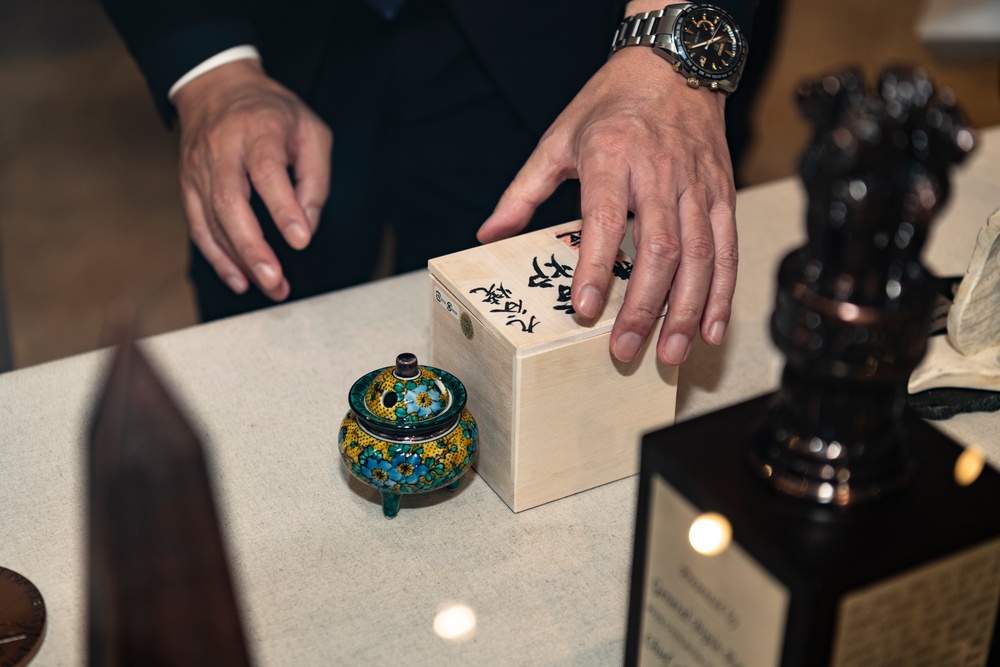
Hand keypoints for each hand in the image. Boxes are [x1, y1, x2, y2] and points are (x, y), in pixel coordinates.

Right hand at [173, 59, 332, 299]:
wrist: (218, 88)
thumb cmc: (272, 114)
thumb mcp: (310, 131)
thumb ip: (315, 178)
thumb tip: (307, 225)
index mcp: (258, 128)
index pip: (266, 171)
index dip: (282, 208)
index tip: (300, 241)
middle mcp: (221, 148)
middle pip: (230, 202)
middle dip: (253, 248)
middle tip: (277, 281)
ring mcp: (198, 167)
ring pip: (210, 220)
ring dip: (238, 261)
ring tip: (269, 286)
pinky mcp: (187, 184)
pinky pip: (197, 226)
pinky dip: (217, 257)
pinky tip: (239, 279)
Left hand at [477, 47, 737, 366]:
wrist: (673, 65)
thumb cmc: (611, 106)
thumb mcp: (557, 140)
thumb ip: (522, 192)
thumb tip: (488, 235)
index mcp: (612, 157)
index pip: (607, 220)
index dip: (596, 268)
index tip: (585, 310)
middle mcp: (660, 173)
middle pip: (659, 249)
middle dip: (644, 307)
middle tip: (625, 350)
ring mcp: (697, 186)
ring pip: (699, 256)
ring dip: (685, 310)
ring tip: (668, 353)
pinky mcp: (723, 195)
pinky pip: (727, 250)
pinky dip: (721, 294)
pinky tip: (708, 330)